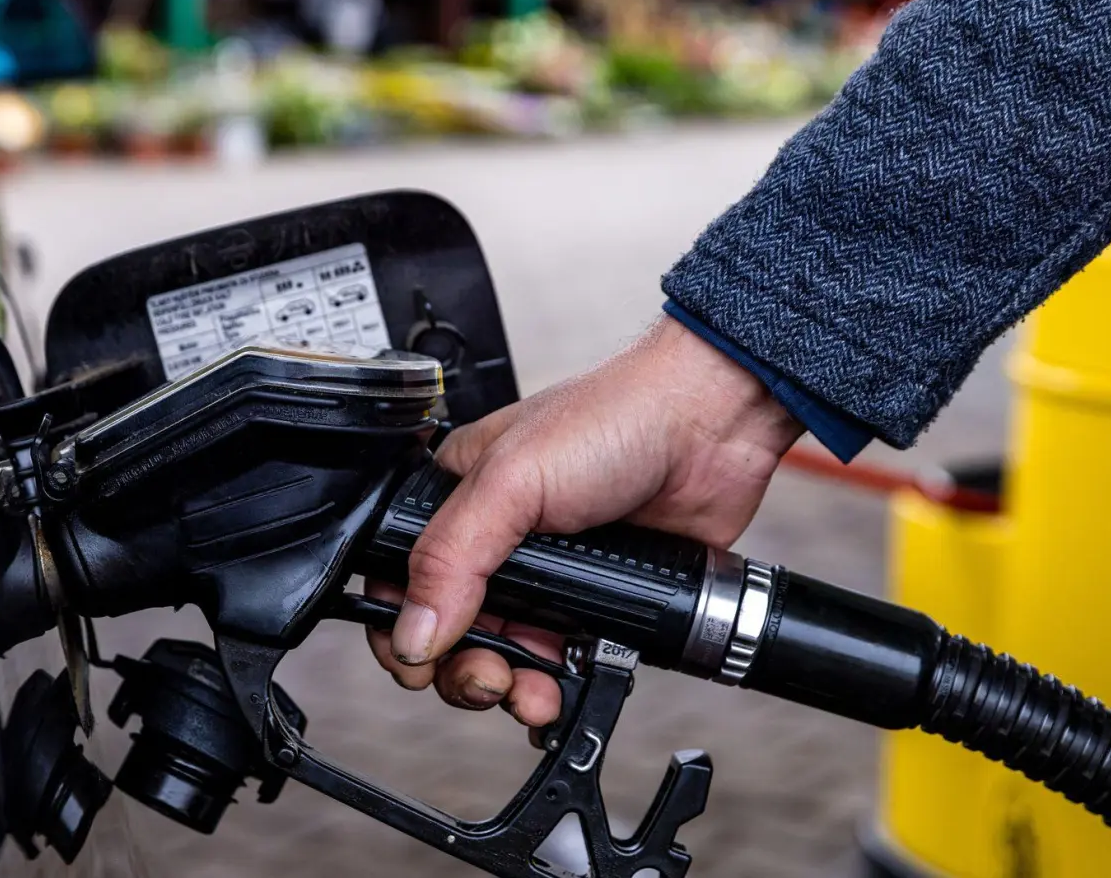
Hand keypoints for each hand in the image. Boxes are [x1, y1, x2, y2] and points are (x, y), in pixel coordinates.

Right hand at [364, 314, 802, 726]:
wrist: (710, 429)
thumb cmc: (614, 418)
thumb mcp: (511, 481)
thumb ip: (452, 558)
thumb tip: (413, 631)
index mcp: (459, 500)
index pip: (400, 577)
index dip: (400, 628)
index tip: (418, 661)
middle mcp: (497, 542)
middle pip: (450, 633)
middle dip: (460, 668)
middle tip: (486, 678)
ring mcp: (548, 577)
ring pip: (504, 657)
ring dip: (507, 688)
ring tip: (528, 692)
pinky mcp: (597, 603)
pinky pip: (560, 664)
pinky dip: (555, 687)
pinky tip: (560, 690)